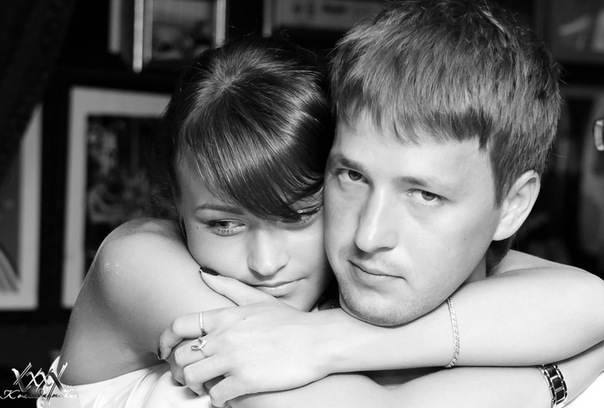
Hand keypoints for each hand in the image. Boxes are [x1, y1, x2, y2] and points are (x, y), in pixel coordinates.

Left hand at [160, 273, 338, 406]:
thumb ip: (228, 287)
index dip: (165, 340)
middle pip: (182, 356)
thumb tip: (203, 273)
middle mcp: (224, 337)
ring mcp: (233, 359)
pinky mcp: (245, 380)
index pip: (179, 325)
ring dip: (196, 386)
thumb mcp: (258, 299)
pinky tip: (227, 396)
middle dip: (180, 369)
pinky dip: (217, 400)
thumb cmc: (290, 321)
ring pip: (193, 378)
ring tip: (207, 387)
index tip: (165, 351)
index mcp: (225, 317)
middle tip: (189, 375)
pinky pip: (216, 396)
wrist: (317, 340)